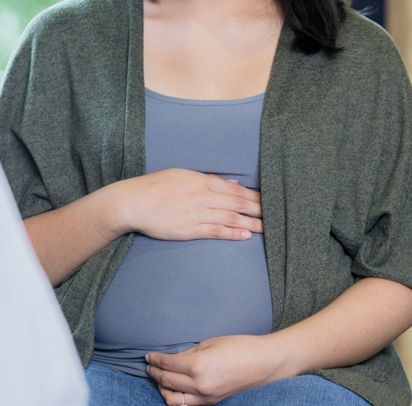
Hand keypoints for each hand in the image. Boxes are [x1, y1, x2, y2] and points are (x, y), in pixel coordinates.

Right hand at [116, 168, 262, 242]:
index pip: (236, 190)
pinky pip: (216, 231)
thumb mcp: (185, 175)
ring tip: (269, 227)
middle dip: (260, 209)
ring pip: (231, 217)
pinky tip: (246, 235)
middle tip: (277, 213)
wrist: (133, 201)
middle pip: (238, 203)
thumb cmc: (158, 186)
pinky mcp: (189, 229)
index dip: (255, 196)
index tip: (270, 200)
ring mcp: (197, 213)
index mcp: (203, 181)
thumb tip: (233, 184)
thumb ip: (210, 180)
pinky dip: (232, 233)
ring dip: (252, 222)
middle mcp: (203, 196)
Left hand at [146, 335, 290, 405]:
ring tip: (160, 379)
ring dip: (162, 388)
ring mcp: (205, 396)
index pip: (168, 364)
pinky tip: (174, 390)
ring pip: (172, 399)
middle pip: (167, 380)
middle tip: (150, 366)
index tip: (148, 356)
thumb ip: (190, 352)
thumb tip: (175, 359)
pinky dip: (176, 398)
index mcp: (198, 364)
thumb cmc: (241, 347)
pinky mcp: (211, 402)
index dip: (155, 359)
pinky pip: (186, 404)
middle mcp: (199, 384)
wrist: (263, 363)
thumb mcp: (211, 343)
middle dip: (155, 372)